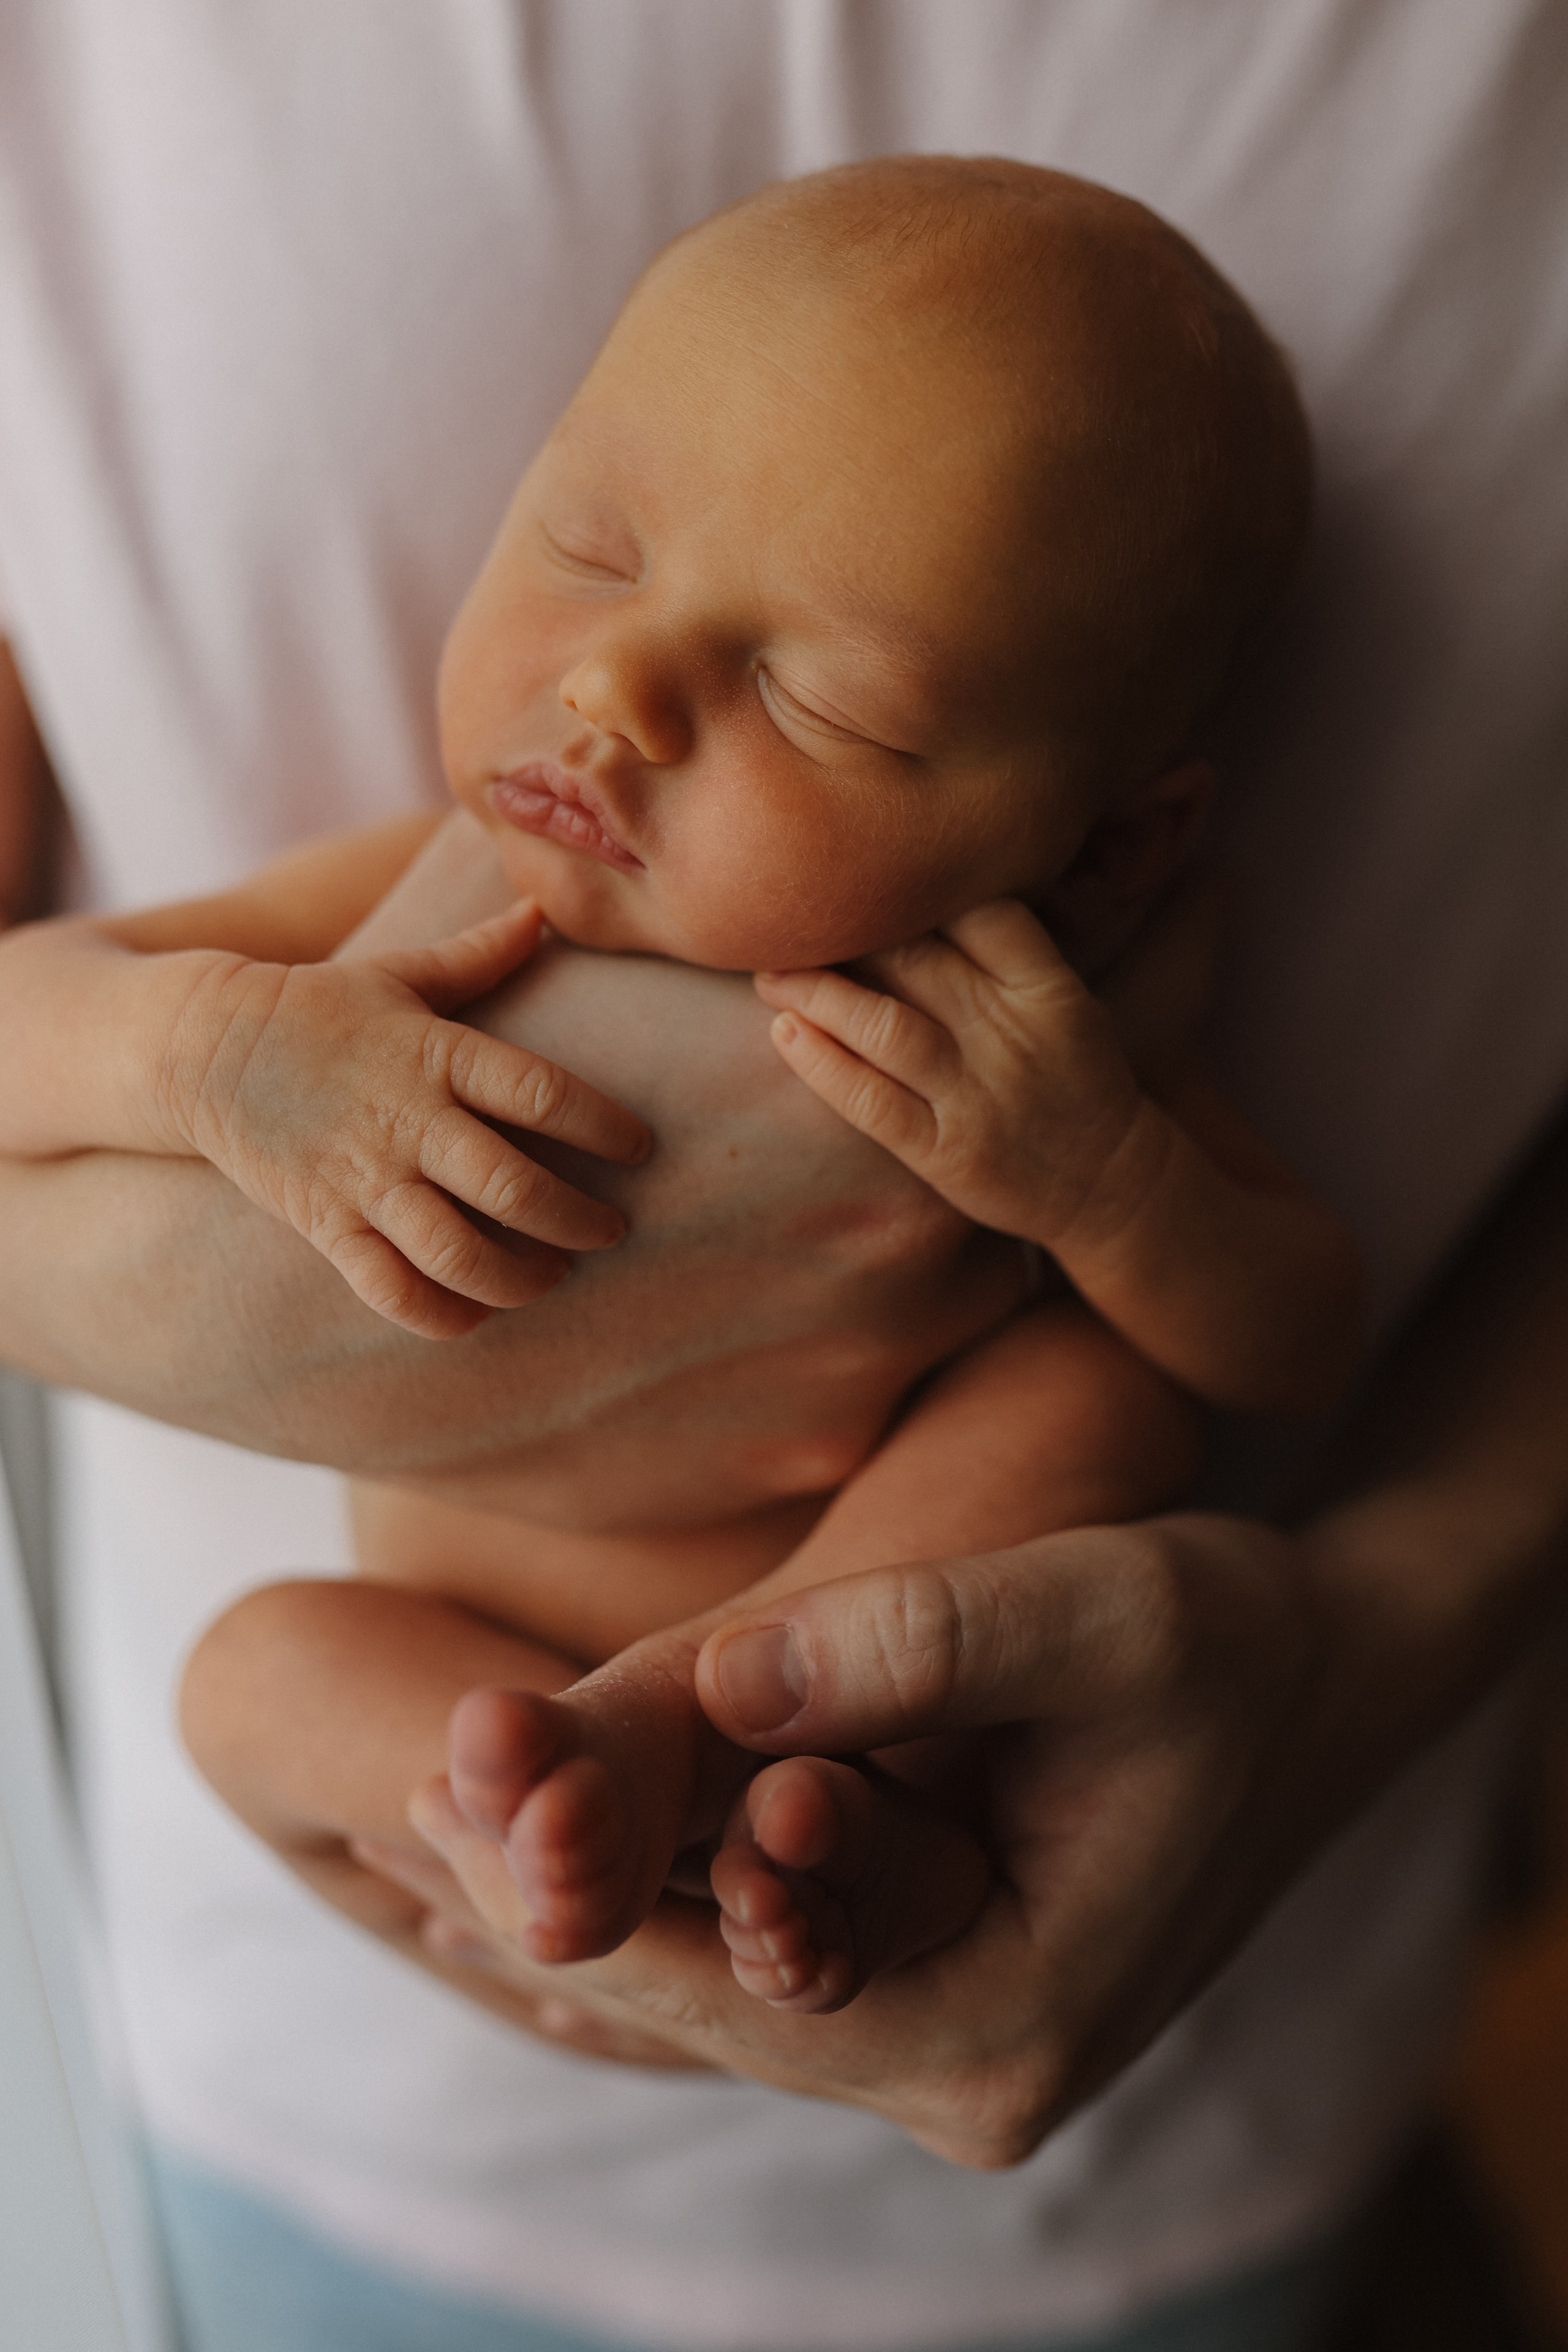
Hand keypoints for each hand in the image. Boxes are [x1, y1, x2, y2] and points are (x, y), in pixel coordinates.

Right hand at [164, 901, 650, 1335]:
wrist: (203, 1046)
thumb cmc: (319, 1007)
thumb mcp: (401, 973)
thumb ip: (480, 955)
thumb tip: (542, 910)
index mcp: (436, 1054)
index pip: (541, 1093)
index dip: (604, 1126)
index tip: (643, 1149)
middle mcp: (408, 1121)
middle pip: (512, 1186)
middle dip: (577, 1220)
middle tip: (611, 1230)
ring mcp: (365, 1178)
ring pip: (458, 1252)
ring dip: (520, 1278)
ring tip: (552, 1276)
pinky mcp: (326, 1224)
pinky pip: (391, 1290)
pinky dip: (443, 1315)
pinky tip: (477, 1313)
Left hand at [399, 1514, 1348, 2165]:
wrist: (1321, 1674)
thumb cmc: (1229, 1639)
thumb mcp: (1103, 1611)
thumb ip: (919, 1647)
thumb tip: (720, 1684)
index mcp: (1015, 2023)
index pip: (741, 1980)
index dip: (591, 1882)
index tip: (459, 1772)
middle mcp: (967, 2071)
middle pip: (708, 1990)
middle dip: (565, 1883)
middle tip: (426, 1772)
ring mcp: (943, 2034)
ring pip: (721, 1972)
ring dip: (597, 1876)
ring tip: (452, 1783)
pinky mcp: (926, 1973)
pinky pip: (759, 1944)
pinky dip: (661, 1874)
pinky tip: (554, 1819)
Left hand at [755, 901, 1159, 1250]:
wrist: (1112, 1186)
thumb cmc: (1074, 1080)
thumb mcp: (1064, 1003)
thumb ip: (1003, 954)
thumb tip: (909, 900)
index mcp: (1048, 989)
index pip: (978, 912)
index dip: (911, 889)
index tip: (860, 878)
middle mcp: (1013, 1035)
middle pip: (917, 959)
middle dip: (845, 933)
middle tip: (792, 916)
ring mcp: (978, 1097)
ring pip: (885, 1027)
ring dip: (817, 993)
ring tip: (770, 974)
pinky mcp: (947, 1153)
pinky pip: (871, 1102)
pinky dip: (823, 1066)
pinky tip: (785, 1034)